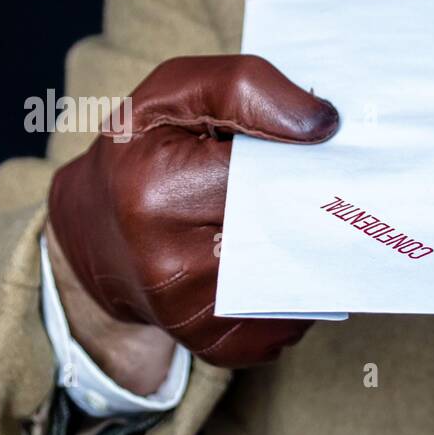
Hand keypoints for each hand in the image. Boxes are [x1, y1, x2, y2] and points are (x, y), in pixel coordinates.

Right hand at [47, 55, 338, 371]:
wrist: (95, 230)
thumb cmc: (142, 151)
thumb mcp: (176, 94)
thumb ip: (247, 87)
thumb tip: (322, 125)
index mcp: (154, 192)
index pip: (271, 174)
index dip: (306, 161)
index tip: (330, 151)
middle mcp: (170, 266)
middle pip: (291, 234)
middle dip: (318, 210)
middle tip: (339, 190)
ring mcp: (193, 317)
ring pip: (296, 281)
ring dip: (312, 253)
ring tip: (304, 223)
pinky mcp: (214, 347)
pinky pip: (286, 322)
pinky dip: (295, 293)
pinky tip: (281, 264)